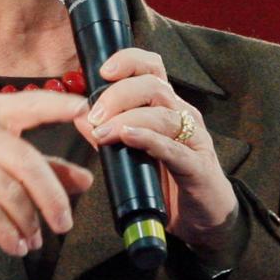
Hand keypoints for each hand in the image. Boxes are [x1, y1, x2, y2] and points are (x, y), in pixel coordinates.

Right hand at [0, 90, 93, 257]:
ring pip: (8, 191)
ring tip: (35, 240)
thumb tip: (86, 180)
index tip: (91, 118)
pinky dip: (7, 234)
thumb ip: (45, 165)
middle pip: (26, 161)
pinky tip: (16, 246)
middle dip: (52, 197)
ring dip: (28, 222)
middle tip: (65, 224)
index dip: (63, 108)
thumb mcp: (2, 156)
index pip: (34, 104)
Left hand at [82, 48, 237, 251]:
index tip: (103, 70)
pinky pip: (173, 148)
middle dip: (119, 95)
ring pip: (162, 114)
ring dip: (127, 119)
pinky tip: (128, 137)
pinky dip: (148, 139)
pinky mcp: (198, 167)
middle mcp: (182, 115)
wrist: (200, 218)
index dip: (128, 61)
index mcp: (166, 106)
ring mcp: (194, 140)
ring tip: (102, 132)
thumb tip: (79, 115)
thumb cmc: (166, 179)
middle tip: (94, 115)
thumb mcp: (131, 151)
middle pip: (154, 86)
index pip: (152, 68)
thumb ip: (107, 131)